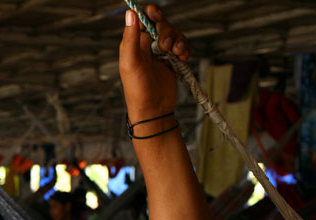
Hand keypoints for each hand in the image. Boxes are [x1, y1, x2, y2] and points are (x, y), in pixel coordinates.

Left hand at [119, 5, 189, 122]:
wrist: (154, 110)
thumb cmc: (138, 90)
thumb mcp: (130, 63)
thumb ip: (130, 38)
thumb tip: (130, 13)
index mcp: (133, 44)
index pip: (142, 19)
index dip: (150, 13)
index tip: (156, 14)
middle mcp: (146, 46)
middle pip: (161, 24)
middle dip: (167, 32)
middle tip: (166, 47)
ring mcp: (160, 53)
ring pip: (173, 34)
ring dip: (179, 41)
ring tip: (177, 55)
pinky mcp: (172, 60)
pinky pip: (182, 45)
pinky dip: (185, 49)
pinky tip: (183, 58)